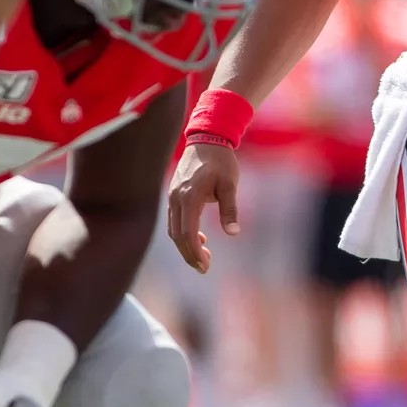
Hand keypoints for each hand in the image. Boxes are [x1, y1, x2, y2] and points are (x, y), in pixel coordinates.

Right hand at [165, 140, 242, 273]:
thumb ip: (230, 209)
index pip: (187, 233)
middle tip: (204, 268)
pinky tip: (199, 238)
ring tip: (204, 257)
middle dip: (189, 254)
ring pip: (174, 229)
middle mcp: (176, 198)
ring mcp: (172, 196)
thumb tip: (233, 233)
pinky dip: (184, 233)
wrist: (206, 139)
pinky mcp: (174, 194)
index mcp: (189, 197)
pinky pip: (175, 220)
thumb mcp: (230, 184)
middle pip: (177, 235)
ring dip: (186, 245)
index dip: (194, 252)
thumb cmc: (221, 161)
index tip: (205, 265)